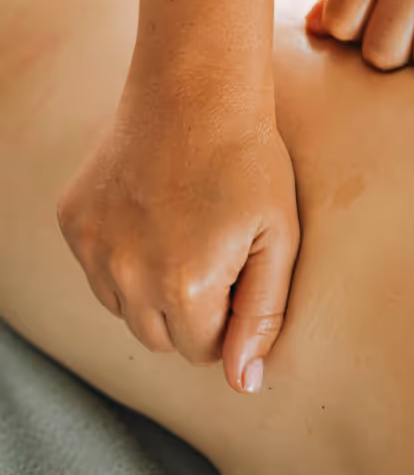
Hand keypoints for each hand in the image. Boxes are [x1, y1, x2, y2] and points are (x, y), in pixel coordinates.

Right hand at [57, 72, 298, 393]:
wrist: (195, 92)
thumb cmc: (250, 162)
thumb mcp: (279, 238)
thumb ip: (262, 315)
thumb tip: (242, 383)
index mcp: (185, 286)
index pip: (202, 350)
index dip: (227, 318)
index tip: (239, 274)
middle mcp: (128, 276)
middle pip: (159, 336)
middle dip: (190, 310)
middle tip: (214, 252)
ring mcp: (93, 247)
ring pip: (125, 307)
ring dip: (152, 288)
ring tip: (184, 231)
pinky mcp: (73, 221)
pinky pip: (99, 268)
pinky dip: (123, 256)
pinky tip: (151, 212)